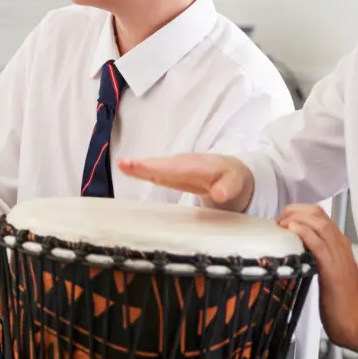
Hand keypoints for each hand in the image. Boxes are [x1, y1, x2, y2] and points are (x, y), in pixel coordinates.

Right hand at [116, 153, 254, 210]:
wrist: (232, 172)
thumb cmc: (232, 178)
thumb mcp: (236, 184)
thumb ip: (228, 187)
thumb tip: (220, 194)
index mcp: (200, 167)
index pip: (179, 168)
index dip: (162, 168)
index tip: (145, 167)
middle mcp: (184, 164)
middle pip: (163, 166)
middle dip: (145, 165)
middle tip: (124, 164)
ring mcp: (176, 168)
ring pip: (156, 167)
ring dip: (139, 167)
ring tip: (121, 165)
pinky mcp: (171, 173)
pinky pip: (154, 171)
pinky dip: (141, 170)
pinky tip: (126, 169)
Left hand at [278, 204, 357, 352]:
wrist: (356, 322)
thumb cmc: (340, 302)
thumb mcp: (325, 273)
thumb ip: (315, 259)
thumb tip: (295, 251)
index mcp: (339, 245)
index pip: (319, 216)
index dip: (298, 212)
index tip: (281, 221)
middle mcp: (341, 245)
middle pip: (318, 213)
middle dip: (293, 211)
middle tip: (277, 221)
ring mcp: (339, 255)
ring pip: (319, 223)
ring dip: (295, 218)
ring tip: (280, 224)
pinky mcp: (333, 268)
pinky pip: (318, 243)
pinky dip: (304, 233)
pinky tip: (291, 230)